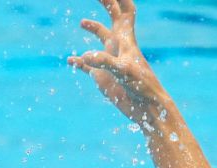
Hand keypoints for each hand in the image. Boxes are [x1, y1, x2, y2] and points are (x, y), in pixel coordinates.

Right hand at [69, 0, 169, 124]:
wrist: (146, 109)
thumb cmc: (141, 88)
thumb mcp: (123, 71)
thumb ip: (104, 62)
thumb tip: (83, 56)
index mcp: (126, 40)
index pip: (125, 12)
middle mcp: (118, 47)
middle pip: (113, 18)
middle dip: (106, 4)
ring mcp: (110, 61)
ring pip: (101, 39)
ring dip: (93, 29)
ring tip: (82, 22)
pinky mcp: (103, 76)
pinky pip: (87, 66)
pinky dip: (79, 62)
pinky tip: (70, 61)